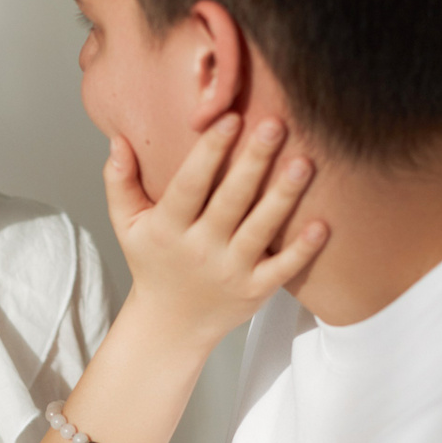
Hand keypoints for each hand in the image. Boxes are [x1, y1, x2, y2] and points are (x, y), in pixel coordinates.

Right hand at [105, 114, 325, 354]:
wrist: (170, 325)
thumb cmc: (153, 264)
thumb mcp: (126, 225)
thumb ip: (120, 182)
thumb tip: (119, 140)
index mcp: (168, 228)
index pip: (189, 185)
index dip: (208, 153)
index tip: (228, 118)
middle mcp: (200, 250)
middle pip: (230, 201)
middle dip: (253, 162)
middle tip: (275, 124)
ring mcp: (230, 272)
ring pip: (260, 230)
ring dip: (283, 197)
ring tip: (303, 163)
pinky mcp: (255, 291)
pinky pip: (282, 270)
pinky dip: (302, 250)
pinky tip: (322, 224)